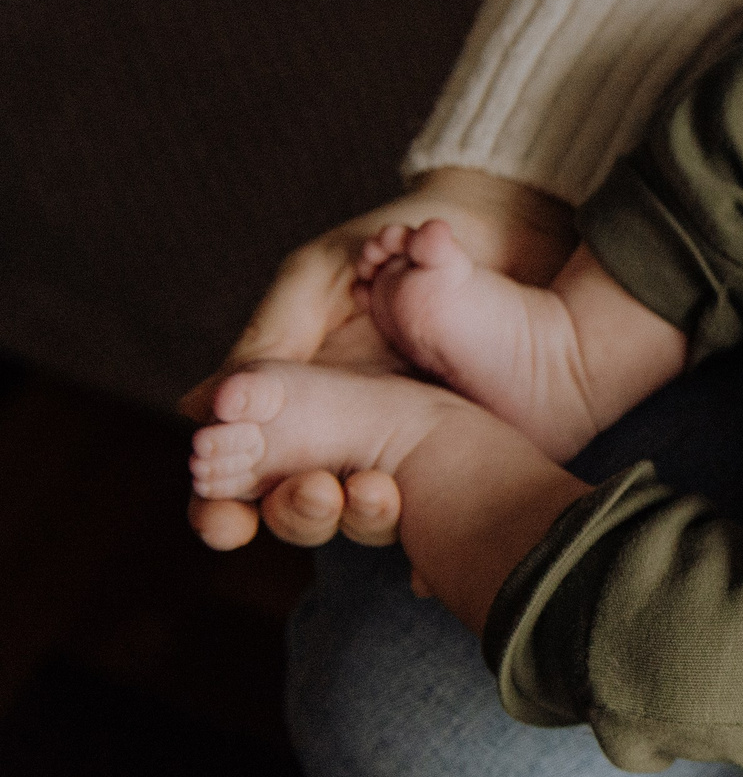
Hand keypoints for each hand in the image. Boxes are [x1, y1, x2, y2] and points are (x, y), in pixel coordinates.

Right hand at [183, 168, 577, 551]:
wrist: (511, 232)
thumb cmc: (400, 245)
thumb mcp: (325, 279)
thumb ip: (271, 337)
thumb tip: (198, 408)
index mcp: (298, 408)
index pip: (243, 482)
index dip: (222, 510)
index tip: (223, 520)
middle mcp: (345, 444)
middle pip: (299, 511)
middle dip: (297, 514)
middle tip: (317, 491)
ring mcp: (407, 458)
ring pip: (365, 520)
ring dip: (361, 516)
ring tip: (377, 489)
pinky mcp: (468, 463)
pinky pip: (440, 519)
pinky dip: (428, 544)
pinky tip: (420, 539)